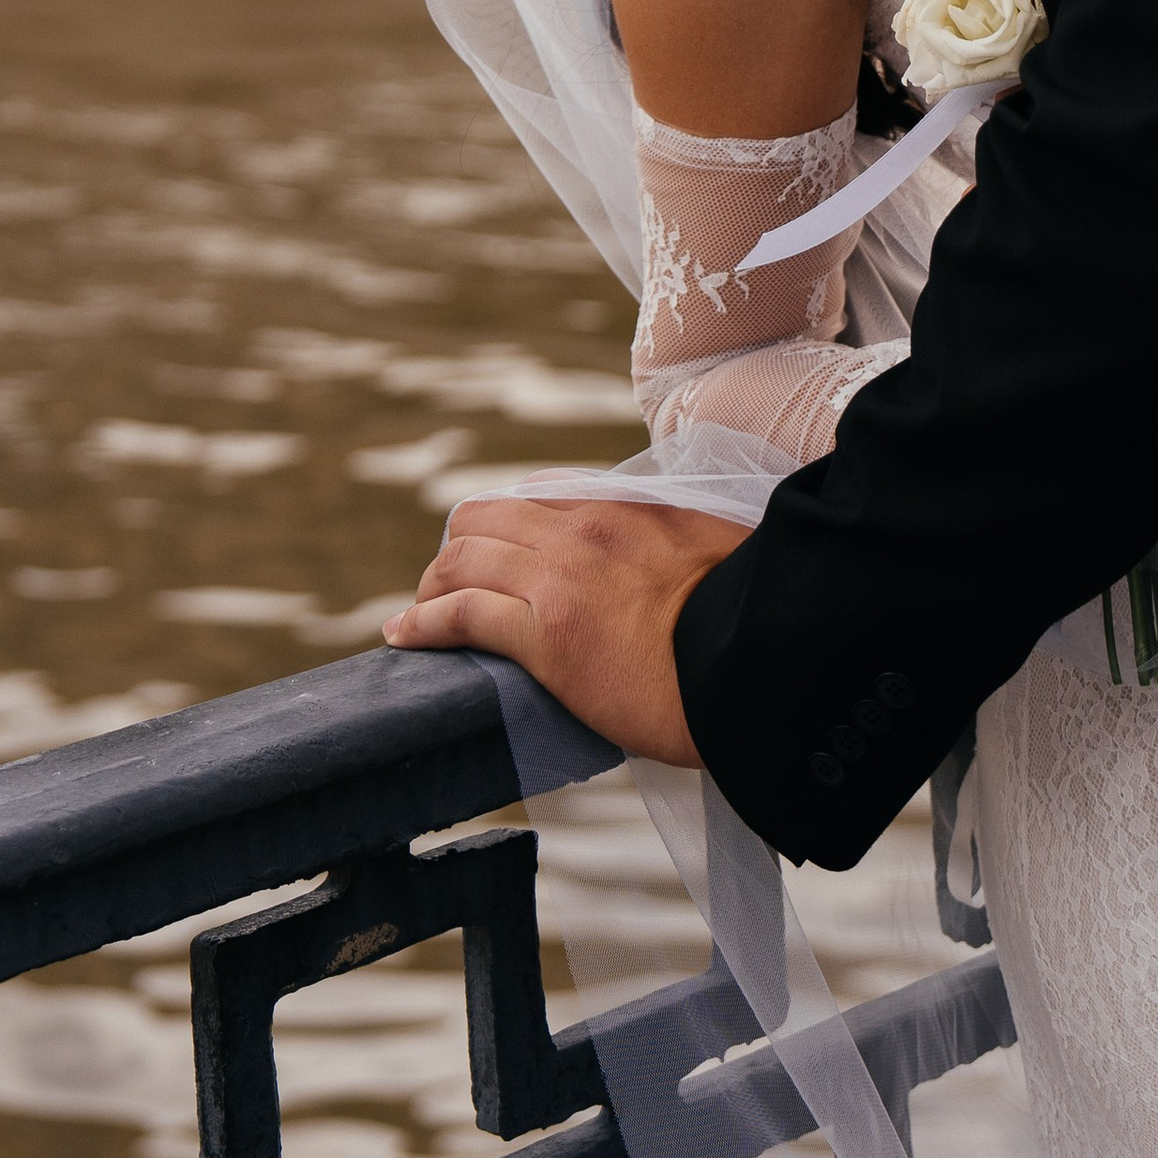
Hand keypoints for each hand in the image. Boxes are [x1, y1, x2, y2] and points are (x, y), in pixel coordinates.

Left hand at [384, 495, 748, 764]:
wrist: (753, 661)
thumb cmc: (747, 616)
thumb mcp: (715, 548)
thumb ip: (680, 540)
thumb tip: (682, 556)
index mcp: (626, 508)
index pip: (540, 495)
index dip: (506, 525)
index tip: (495, 551)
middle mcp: (584, 531)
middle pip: (485, 519)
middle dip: (456, 551)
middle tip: (446, 586)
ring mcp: (559, 580)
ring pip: (462, 560)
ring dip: (433, 585)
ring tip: (420, 615)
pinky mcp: (545, 636)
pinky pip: (461, 614)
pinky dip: (424, 622)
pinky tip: (404, 634)